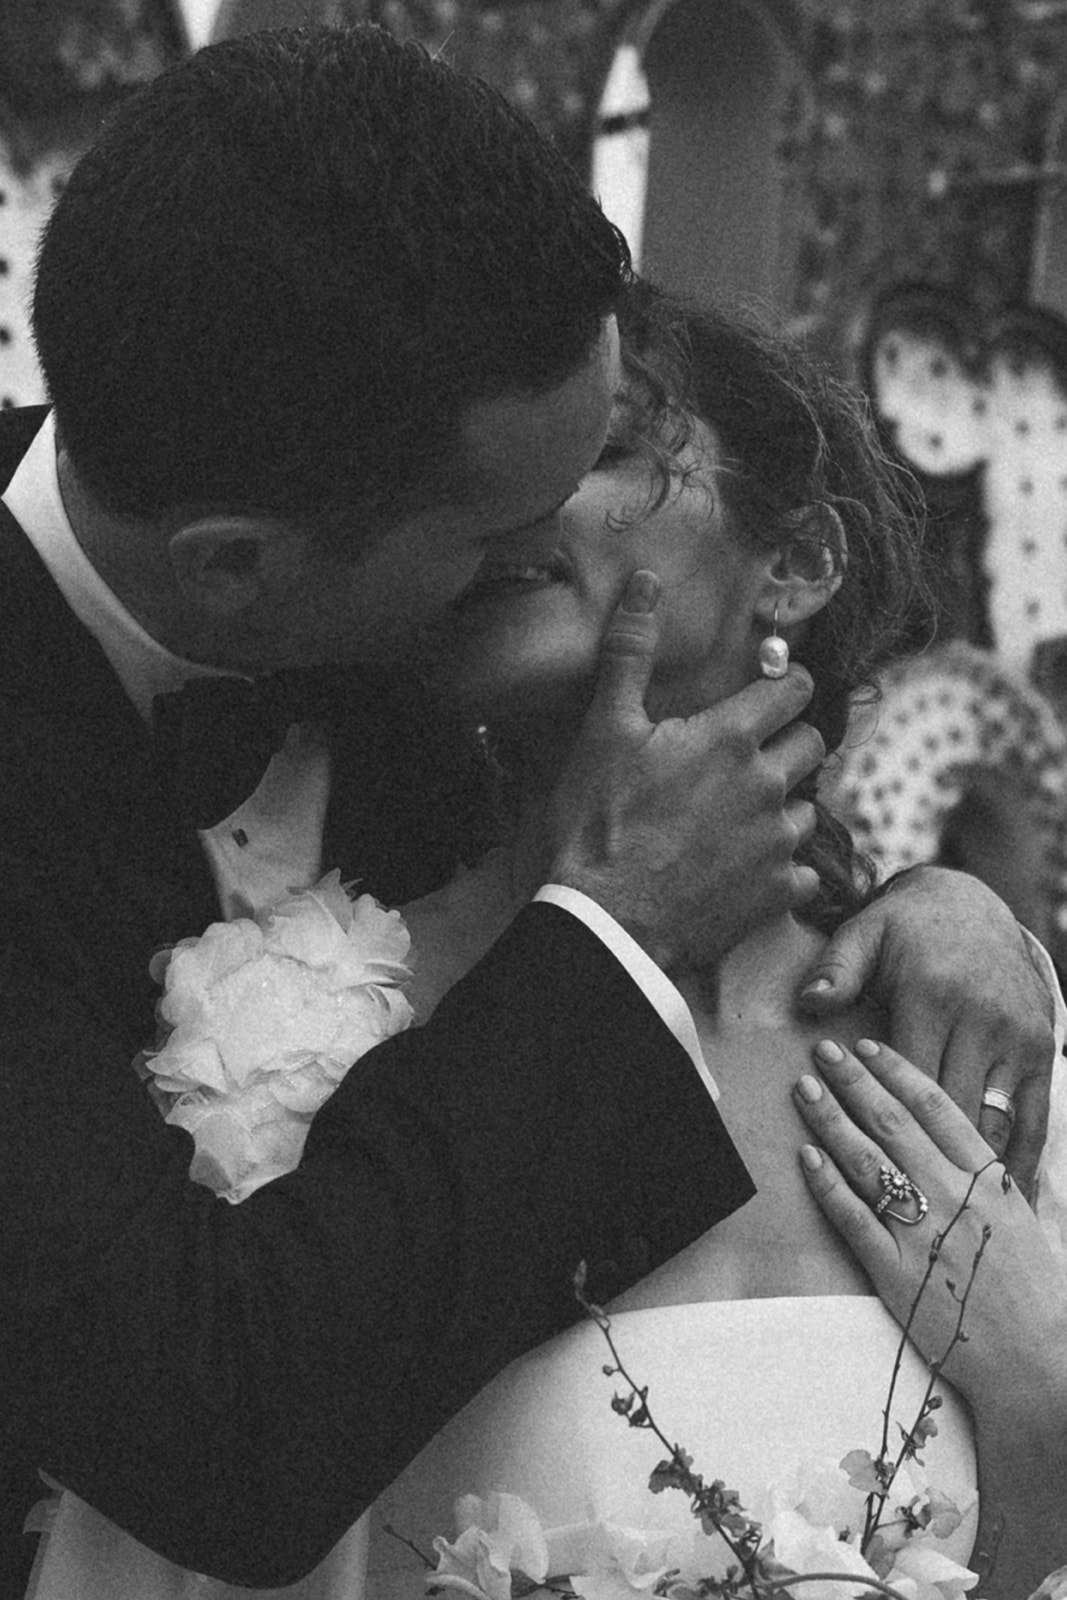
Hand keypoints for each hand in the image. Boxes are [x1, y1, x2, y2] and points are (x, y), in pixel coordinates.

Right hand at [546, 571, 824, 970]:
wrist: (607, 923)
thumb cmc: (599, 824)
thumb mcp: (605, 729)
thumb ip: (632, 651)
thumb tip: (646, 580)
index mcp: (732, 737)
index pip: (793, 689)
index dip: (788, 683)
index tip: (775, 688)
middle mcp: (768, 784)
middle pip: (813, 743)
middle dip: (791, 740)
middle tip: (752, 754)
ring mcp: (779, 842)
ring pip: (810, 808)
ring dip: (786, 806)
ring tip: (742, 817)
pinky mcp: (778, 893)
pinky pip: (806, 872)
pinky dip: (785, 869)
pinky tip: (748, 871)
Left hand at [795, 1039, 1066, 1597]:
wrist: (1037, 1361)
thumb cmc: (1035, 1292)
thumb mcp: (1022, 1220)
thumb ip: (989, 1180)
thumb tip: (966, 1144)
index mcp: (989, 1178)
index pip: (936, 1107)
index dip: (896, 1071)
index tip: (869, 1047)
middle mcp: (954, 1195)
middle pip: (892, 1123)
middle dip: (853, 1081)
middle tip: (823, 1052)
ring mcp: (923, 1231)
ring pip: (867, 1160)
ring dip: (830, 1119)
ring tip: (804, 1089)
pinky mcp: (895, 1271)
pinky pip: (852, 1217)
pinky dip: (826, 1183)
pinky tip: (806, 1155)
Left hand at [797, 865, 1055, 1194]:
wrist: (974, 905)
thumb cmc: (907, 928)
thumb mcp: (865, 933)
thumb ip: (836, 969)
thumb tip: (810, 1004)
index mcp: (936, 998)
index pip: (906, 1077)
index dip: (881, 1120)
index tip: (860, 1159)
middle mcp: (983, 1022)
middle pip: (948, 1110)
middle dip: (921, 1160)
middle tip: (900, 1208)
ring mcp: (1018, 1041)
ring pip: (991, 1122)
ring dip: (969, 1175)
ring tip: (947, 1227)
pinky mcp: (1040, 1053)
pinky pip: (1033, 1120)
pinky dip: (1018, 1164)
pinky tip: (1004, 1206)